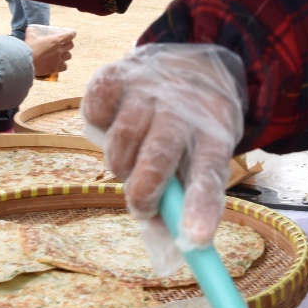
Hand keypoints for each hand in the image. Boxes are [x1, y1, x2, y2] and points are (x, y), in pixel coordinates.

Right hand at [26, 27, 73, 77]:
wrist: (26, 62)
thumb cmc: (29, 48)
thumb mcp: (30, 37)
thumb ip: (31, 31)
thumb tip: (30, 29)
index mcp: (55, 40)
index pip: (70, 35)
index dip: (72, 34)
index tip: (72, 33)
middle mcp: (59, 50)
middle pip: (71, 45)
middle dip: (69, 44)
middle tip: (64, 44)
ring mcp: (58, 60)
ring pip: (69, 56)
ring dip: (66, 54)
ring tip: (61, 54)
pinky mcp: (55, 68)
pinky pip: (64, 66)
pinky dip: (63, 65)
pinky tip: (59, 64)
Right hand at [82, 44, 245, 246]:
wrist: (191, 64)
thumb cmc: (193, 127)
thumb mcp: (203, 157)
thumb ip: (182, 199)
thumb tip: (160, 243)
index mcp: (213, 134)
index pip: (209, 176)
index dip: (200, 209)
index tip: (194, 241)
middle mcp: (181, 109)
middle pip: (158, 156)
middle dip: (144, 191)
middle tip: (142, 207)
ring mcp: (148, 90)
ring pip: (122, 139)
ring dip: (120, 163)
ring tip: (130, 162)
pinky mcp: (117, 76)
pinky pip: (95, 112)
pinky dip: (99, 125)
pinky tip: (114, 122)